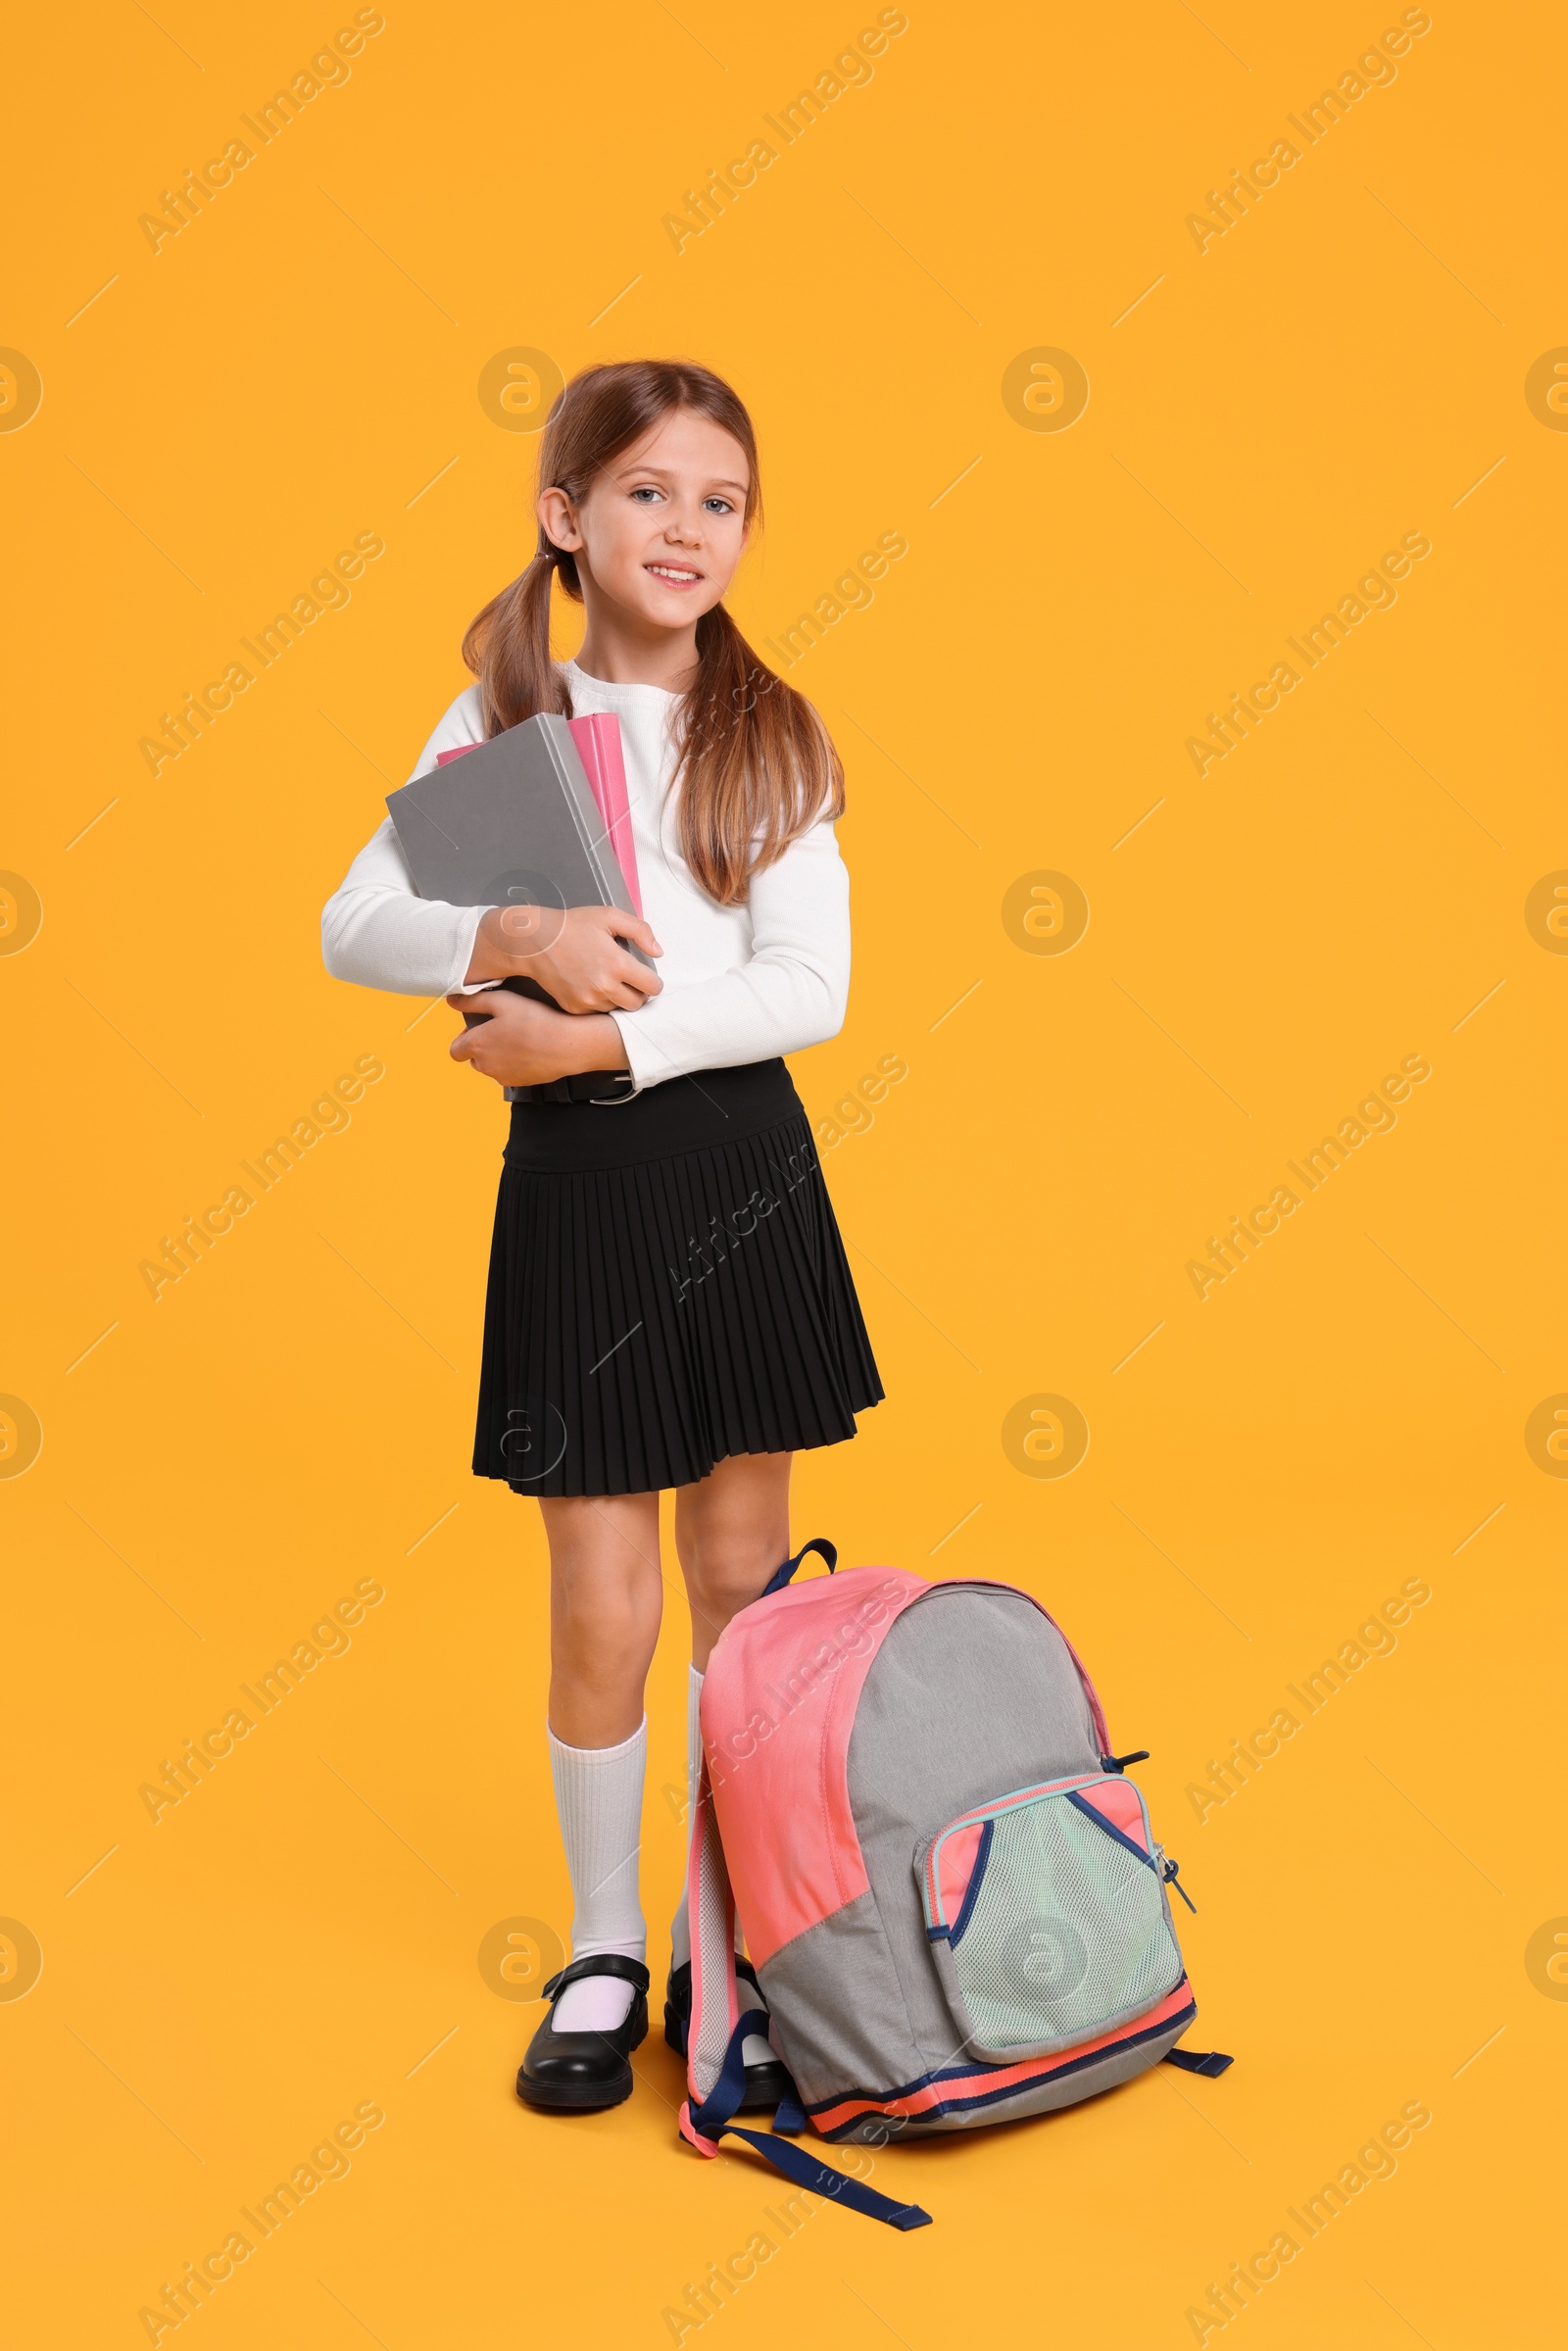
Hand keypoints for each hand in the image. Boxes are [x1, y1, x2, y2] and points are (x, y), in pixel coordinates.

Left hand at [446, 989, 629, 1087]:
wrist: (568, 1045)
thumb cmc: (536, 1020)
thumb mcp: (502, 1001)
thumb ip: (472, 1001)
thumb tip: (452, 1000)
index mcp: (476, 1045)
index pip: (455, 1050)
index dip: (465, 1037)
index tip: (481, 1027)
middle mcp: (485, 1066)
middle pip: (473, 1058)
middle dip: (482, 1045)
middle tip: (502, 1029)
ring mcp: (501, 1077)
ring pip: (491, 1067)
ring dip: (498, 1055)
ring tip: (519, 1038)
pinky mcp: (518, 1084)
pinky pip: (508, 1073)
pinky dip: (514, 1064)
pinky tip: (529, 1049)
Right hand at [465, 902, 662, 1012]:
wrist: (535, 941)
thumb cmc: (573, 925)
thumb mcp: (609, 916)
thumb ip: (640, 931)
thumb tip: (658, 952)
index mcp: (617, 964)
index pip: (652, 987)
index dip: (654, 982)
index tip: (647, 977)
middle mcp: (604, 986)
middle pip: (637, 1004)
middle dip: (638, 993)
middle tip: (629, 980)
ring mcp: (588, 1000)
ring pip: (617, 1009)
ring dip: (618, 998)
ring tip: (607, 980)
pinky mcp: (574, 1008)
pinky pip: (597, 1012)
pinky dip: (599, 1002)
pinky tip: (591, 985)